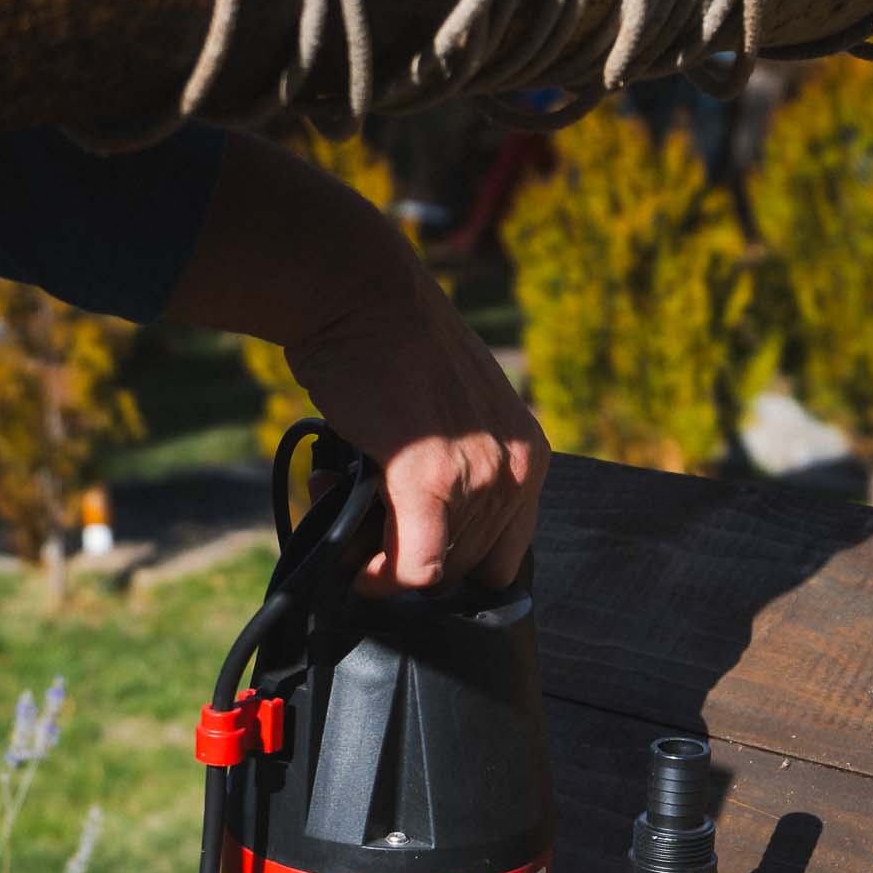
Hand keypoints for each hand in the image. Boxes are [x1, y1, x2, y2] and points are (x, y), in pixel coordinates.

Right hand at [285, 268, 546, 593]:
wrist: (360, 293)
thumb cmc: (390, 348)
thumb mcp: (453, 414)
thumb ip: (458, 472)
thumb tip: (413, 541)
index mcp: (531, 456)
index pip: (506, 555)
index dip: (452, 562)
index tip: (406, 542)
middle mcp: (518, 470)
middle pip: (470, 568)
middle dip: (409, 556)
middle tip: (361, 517)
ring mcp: (480, 478)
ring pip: (437, 572)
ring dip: (379, 555)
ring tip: (341, 496)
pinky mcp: (433, 482)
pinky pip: (415, 568)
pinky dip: (380, 578)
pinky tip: (351, 560)